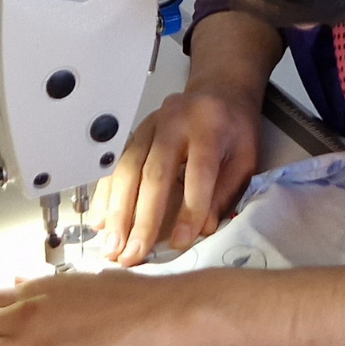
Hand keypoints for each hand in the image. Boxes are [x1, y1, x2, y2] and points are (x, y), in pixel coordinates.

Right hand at [94, 85, 262, 265]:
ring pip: (127, 170)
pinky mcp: (133, 133)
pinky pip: (115, 166)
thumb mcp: (244, 156)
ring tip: (112, 246)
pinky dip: (105, 196)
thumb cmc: (233, 128)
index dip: (190, 209)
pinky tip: (100, 222)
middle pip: (154, 173)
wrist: (218, 91)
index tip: (180, 241)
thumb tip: (202, 229)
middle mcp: (175, 123)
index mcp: (210, 127)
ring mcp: (149, 126)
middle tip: (132, 254)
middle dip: (141, 219)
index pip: (199, 171)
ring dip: (117, 213)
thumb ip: (225, 190)